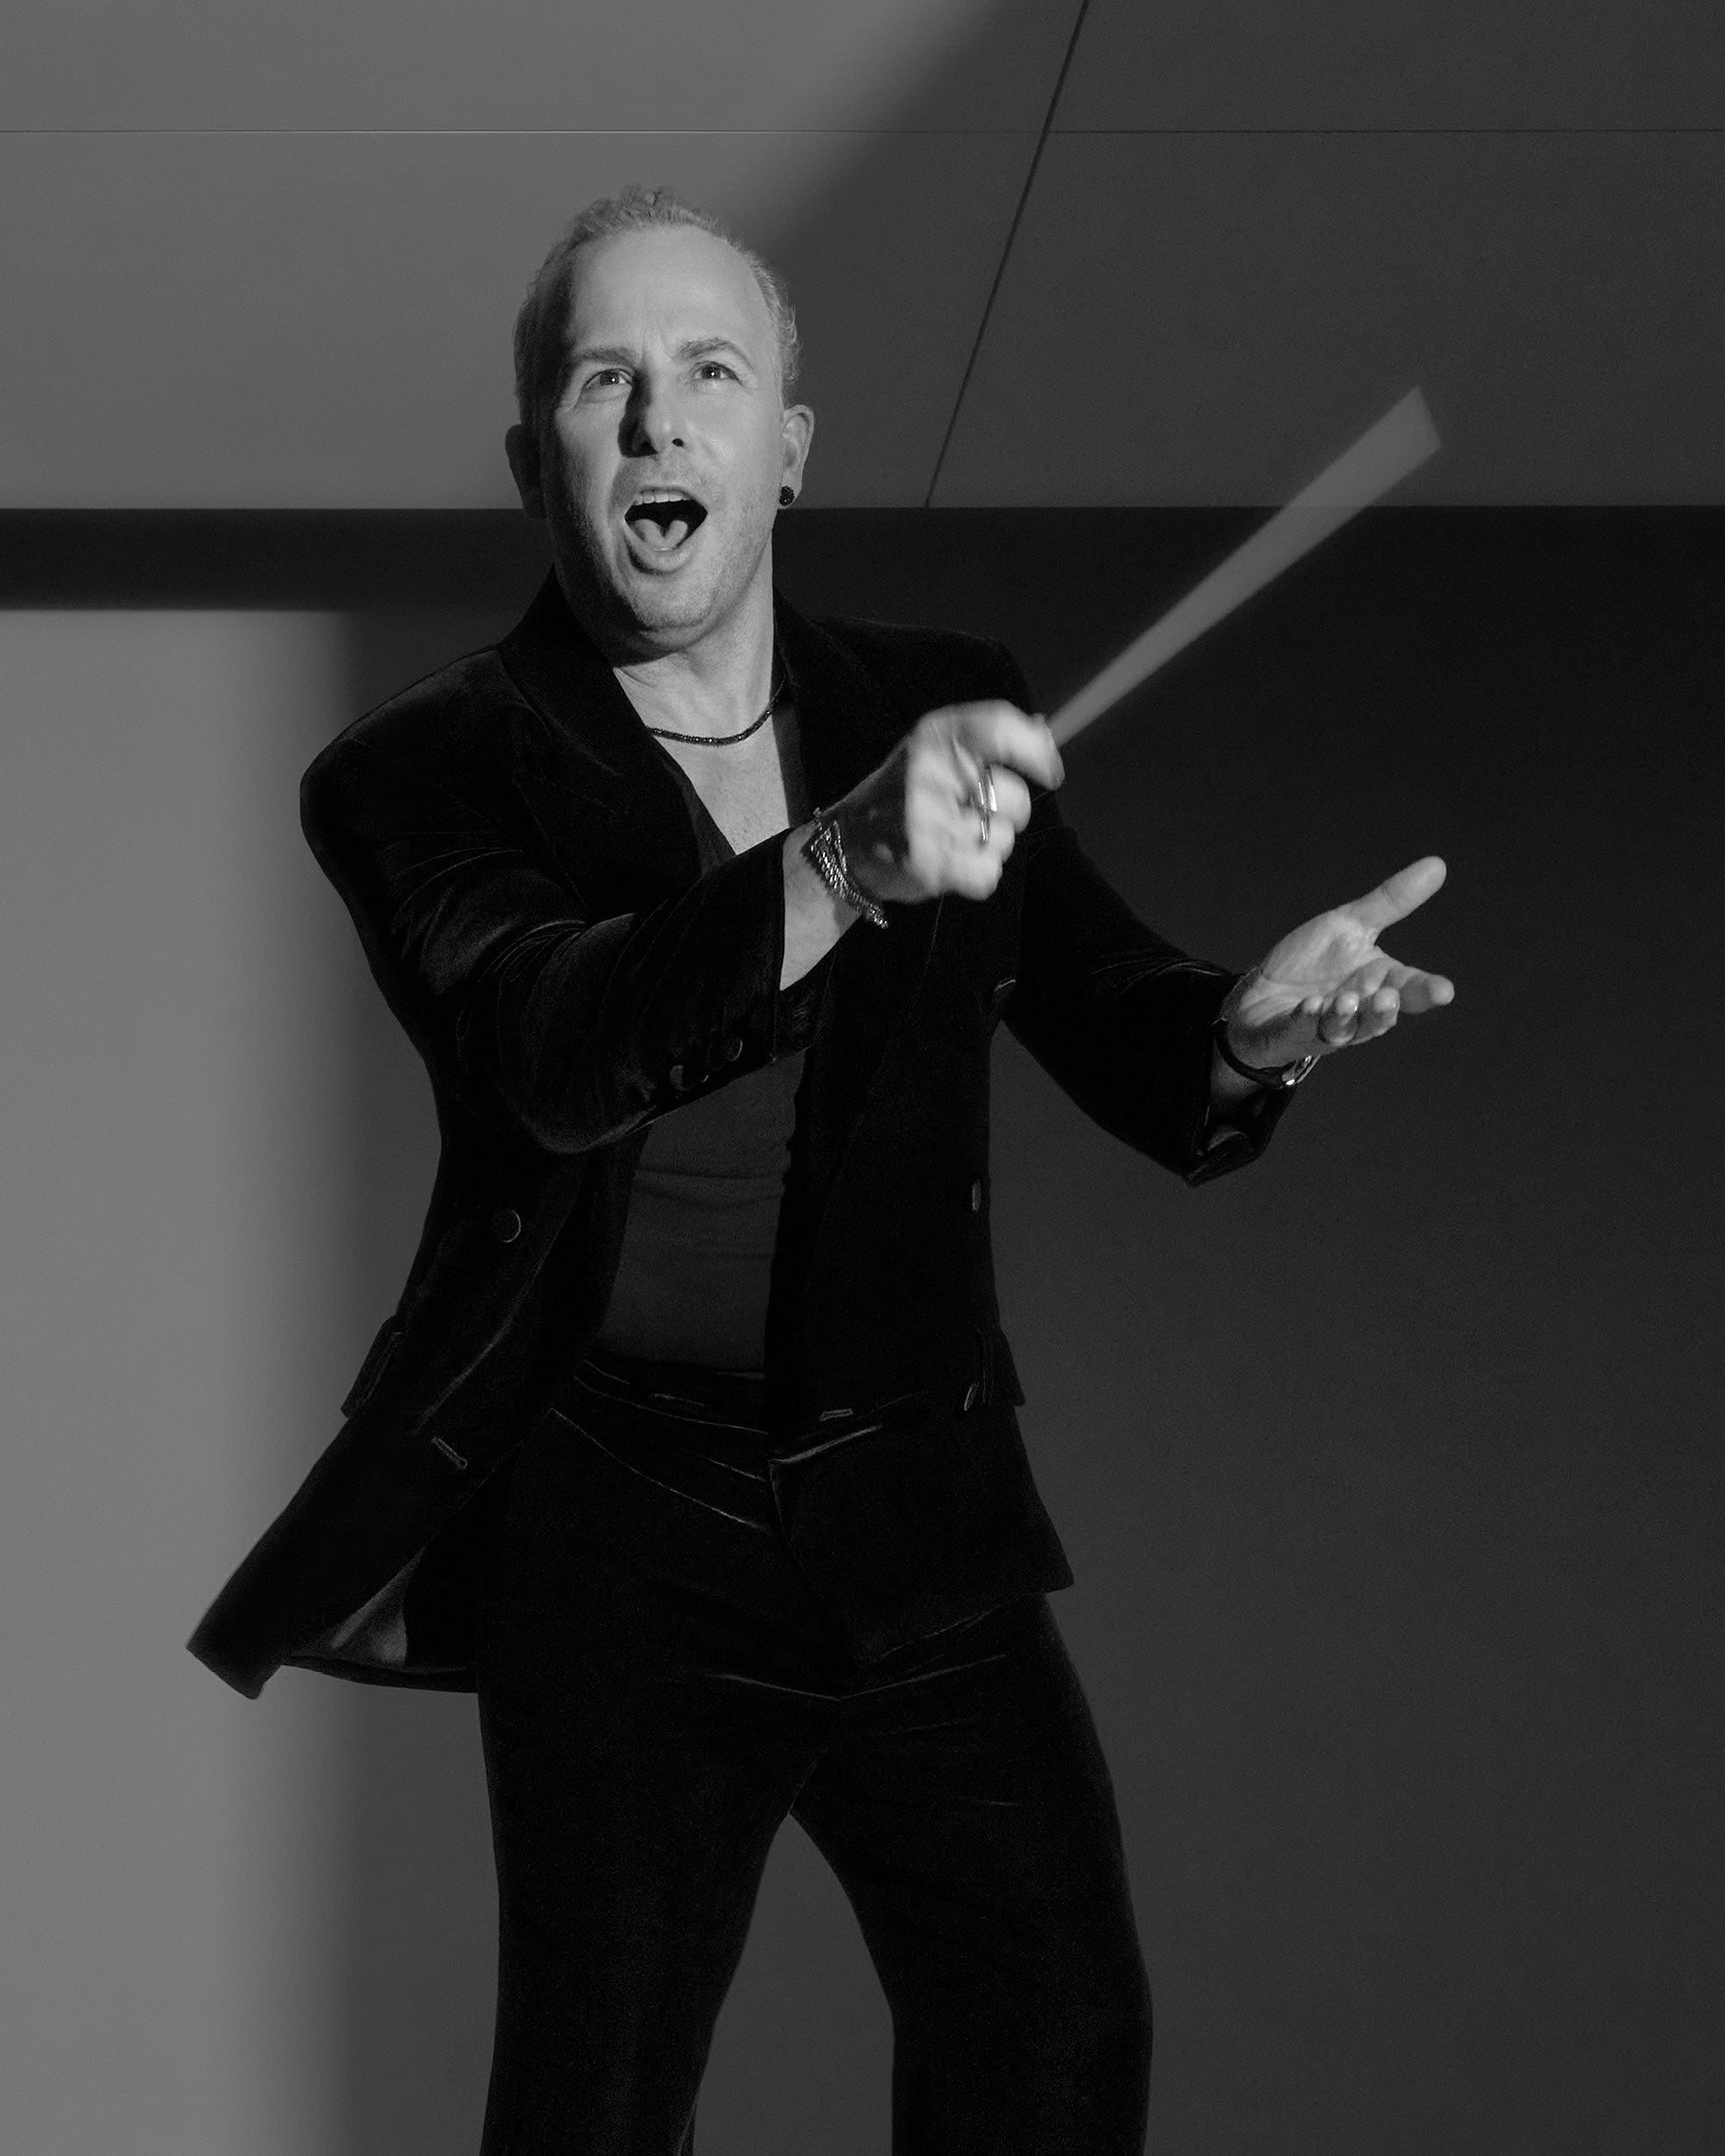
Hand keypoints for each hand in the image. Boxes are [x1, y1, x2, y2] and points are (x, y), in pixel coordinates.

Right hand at [835, 701, 1063, 903]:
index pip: (999, 728)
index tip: (1051, 772)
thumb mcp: (932, 752)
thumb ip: (985, 739)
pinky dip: (977, 875)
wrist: (845, 844)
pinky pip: (988, 874)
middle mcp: (928, 772)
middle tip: (973, 816)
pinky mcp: (926, 862)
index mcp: (932, 738)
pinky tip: (951, 864)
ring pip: (1004, 840)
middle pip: (1016, 798)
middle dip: (1008, 813)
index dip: (1035, 750)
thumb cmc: (900, 794)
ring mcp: (925, 819)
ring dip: (989, 846)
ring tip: (952, 840)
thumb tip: (1044, 729)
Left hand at [1222, 856, 1454, 1068]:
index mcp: (1378, 982)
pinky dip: (1307, 1018)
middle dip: (1385, 1011)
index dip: (1427, 991)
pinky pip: (1303, 1028)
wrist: (1262, 991)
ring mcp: (1326, 1026)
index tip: (1445, 992)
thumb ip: (1391, 902)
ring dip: (1346, 1015)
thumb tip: (1438, 864)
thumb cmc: (1314, 962)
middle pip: (1380, 1016)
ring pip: (1344, 1028)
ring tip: (1346, 1000)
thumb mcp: (1351, 925)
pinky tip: (1310, 1005)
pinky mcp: (1293, 1032)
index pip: (1410, 988)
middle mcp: (1358, 1010)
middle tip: (1389, 999)